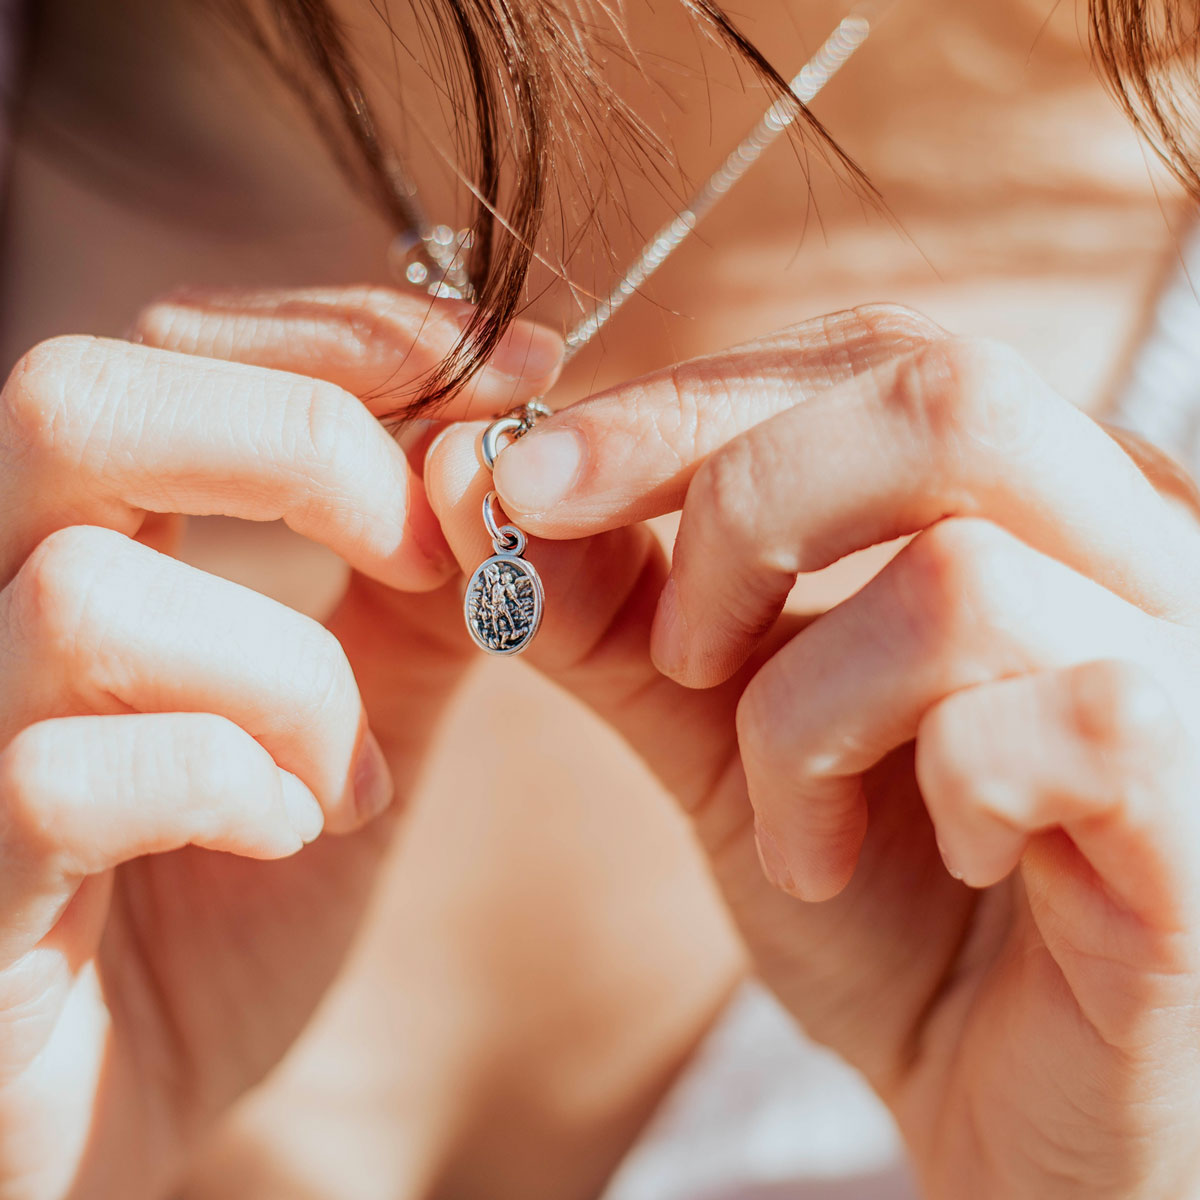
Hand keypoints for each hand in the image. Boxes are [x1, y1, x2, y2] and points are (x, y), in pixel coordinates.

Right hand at [0, 286, 560, 1199]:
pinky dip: (235, 793)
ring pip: (89, 597)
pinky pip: (75, 773)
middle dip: (305, 448)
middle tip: (429, 549)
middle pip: (79, 403)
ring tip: (349, 775)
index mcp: (85, 544)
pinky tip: (288, 838)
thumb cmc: (224, 898)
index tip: (529, 370)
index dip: (359, 337)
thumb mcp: (347, 724)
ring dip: (289, 681)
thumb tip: (500, 473)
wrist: (117, 1099)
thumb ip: (413, 604)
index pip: (177, 348)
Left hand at [426, 304, 1199, 1198]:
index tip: (527, 485)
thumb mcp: (729, 740)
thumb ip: (619, 617)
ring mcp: (1196, 659)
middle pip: (941, 396)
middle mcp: (1138, 544)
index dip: (686, 402)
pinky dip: (942, 794)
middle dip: (737, 506)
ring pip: (959, 578)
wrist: (1019, 1100)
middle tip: (675, 654)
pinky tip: (950, 862)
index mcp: (1030, 498)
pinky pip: (1059, 720)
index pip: (869, 354)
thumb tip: (471, 485)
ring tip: (798, 823)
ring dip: (806, 711)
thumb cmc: (889, 904)